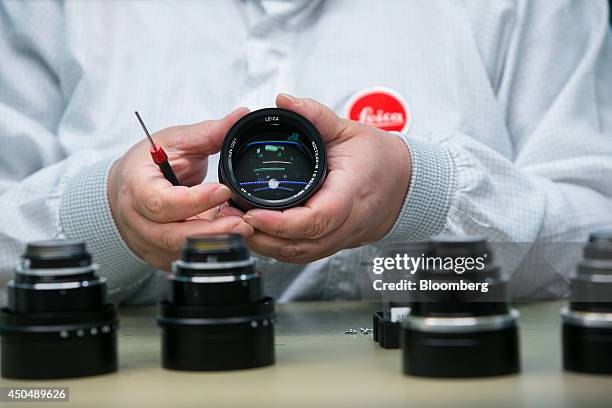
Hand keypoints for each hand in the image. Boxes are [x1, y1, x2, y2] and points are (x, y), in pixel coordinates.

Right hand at [108, 108, 253, 270]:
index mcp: (136, 187)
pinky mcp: (159, 255)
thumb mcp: (175, 141)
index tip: (223, 191)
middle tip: (242, 222)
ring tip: (241, 228)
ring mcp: (147, 241)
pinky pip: (185, 259)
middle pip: (171, 235)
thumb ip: (208, 133)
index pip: (160, 202)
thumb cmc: (149, 163)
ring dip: (214, 242)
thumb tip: (240, 116)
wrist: (129, 186)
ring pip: (180, 252)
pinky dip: (208, 251)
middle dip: (210, 231)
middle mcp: (138, 219)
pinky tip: (228, 238)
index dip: (193, 200)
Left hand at [242, 94, 411, 262]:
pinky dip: (279, 249)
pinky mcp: (333, 242)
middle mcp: (346, 222)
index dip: (281, 223)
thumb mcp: (348, 129)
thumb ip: (315, 115)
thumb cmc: (379, 158)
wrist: (403, 183)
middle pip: (302, 245)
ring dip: (267, 246)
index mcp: (350, 193)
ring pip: (300, 255)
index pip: (316, 220)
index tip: (252, 214)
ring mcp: (340, 237)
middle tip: (232, 219)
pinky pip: (303, 254)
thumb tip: (284, 101)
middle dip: (263, 238)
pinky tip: (259, 234)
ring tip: (238, 225)